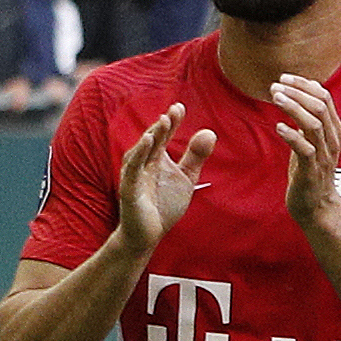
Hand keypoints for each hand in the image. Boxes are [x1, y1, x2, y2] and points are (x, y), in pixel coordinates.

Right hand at [112, 106, 212, 254]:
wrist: (149, 233)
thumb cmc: (164, 204)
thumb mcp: (186, 177)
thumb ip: (196, 156)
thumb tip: (210, 132)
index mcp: (156, 159)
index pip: (164, 136)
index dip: (171, 122)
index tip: (180, 107)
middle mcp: (144, 164)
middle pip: (153, 140)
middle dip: (163, 125)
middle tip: (174, 111)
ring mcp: (135, 176)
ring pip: (141, 152)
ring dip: (151, 136)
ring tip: (162, 121)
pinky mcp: (130, 190)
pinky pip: (133, 170)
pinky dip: (139, 156)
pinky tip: (148, 142)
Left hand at [269, 75, 340, 233]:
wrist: (317, 207)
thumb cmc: (311, 172)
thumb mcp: (312, 142)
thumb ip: (308, 121)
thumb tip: (295, 97)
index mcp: (333, 130)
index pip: (324, 98)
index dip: (305, 84)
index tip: (285, 77)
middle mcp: (332, 140)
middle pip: (320, 106)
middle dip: (297, 92)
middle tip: (276, 85)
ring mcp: (323, 155)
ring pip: (314, 124)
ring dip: (294, 108)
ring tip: (276, 97)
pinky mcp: (312, 171)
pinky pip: (305, 149)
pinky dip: (292, 135)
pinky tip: (279, 126)